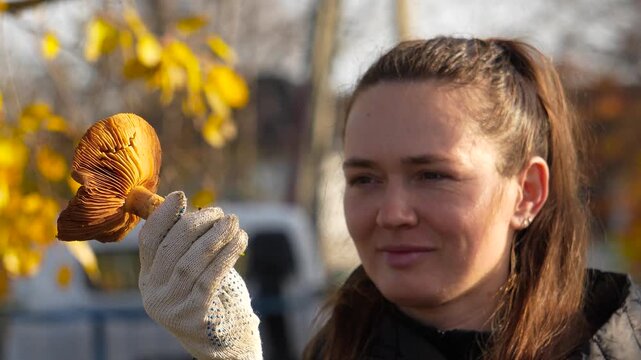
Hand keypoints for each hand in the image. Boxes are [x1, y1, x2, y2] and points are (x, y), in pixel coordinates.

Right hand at [138, 191, 261, 359]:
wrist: (217, 343)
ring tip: (233, 222)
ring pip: (192, 261)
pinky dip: (227, 254)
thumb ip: (184, 245)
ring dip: (216, 236)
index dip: (163, 216)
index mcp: (148, 278)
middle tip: (219, 212)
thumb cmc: (205, 297)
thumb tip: (189, 207)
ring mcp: (173, 306)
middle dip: (197, 223)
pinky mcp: (194, 315)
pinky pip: (211, 277)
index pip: (148, 241)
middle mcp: (154, 293)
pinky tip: (240, 240)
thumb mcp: (187, 272)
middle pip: (172, 247)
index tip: (181, 196)